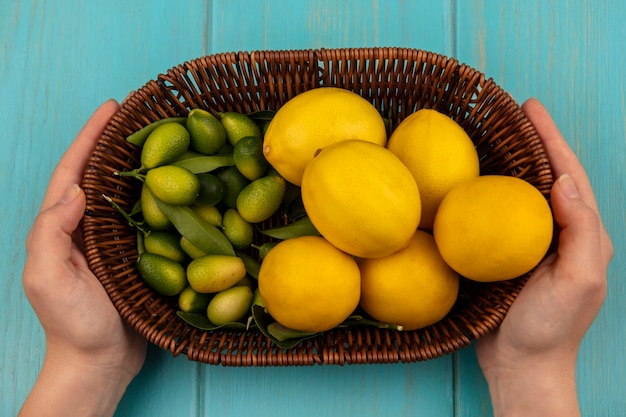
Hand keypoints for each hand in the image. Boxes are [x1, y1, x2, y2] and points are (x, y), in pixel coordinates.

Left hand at [20, 100, 146, 416]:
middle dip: (116, 142)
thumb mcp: (48, 279)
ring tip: (164, 139)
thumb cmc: (72, 324)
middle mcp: (86, 227)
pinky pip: (147, 218)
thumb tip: (75, 190)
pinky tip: (178, 187)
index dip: (90, 137)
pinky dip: (159, 197)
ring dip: (140, 164)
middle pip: (101, 174)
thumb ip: (51, 233)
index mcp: (61, 227)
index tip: (112, 108)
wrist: (100, 362)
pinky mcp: (135, 255)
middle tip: (142, 114)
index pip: (74, 172)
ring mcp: (112, 241)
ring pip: (126, 193)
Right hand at [475, 99, 613, 415]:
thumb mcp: (578, 281)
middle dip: (534, 141)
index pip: (568, 174)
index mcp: (583, 234)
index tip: (531, 108)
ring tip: (493, 135)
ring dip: (511, 161)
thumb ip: (581, 231)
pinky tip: (472, 182)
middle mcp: (559, 233)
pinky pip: (499, 215)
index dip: (551, 138)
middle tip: (511, 113)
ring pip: (522, 192)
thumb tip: (565, 181)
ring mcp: (532, 244)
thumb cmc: (550, 329)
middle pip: (547, 175)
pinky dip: (489, 191)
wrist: (520, 366)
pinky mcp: (506, 256)